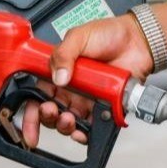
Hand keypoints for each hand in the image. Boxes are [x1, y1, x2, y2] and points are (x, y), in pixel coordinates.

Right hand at [21, 14, 152, 147]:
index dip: (30, 112)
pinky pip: (91, 127)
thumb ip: (63, 54)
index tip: (27, 123)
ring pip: (68, 122)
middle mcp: (70, 88)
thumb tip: (59, 77)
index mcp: (58, 71)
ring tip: (69, 119)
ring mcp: (86, 100)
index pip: (37, 94)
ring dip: (64, 126)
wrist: (139, 40)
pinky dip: (85, 134)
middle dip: (47, 118)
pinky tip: (83, 131)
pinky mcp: (103, 108)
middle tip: (52, 112)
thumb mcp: (79, 36)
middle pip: (50, 113)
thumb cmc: (109, 34)